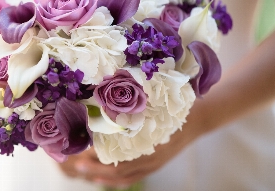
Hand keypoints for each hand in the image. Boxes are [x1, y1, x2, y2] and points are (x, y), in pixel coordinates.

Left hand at [58, 104, 204, 187]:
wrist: (199, 118)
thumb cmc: (175, 106)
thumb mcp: (156, 102)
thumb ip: (134, 103)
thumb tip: (106, 93)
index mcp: (149, 140)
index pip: (118, 151)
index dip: (98, 151)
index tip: (81, 145)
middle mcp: (150, 156)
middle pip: (118, 168)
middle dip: (94, 166)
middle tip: (75, 162)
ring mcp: (153, 163)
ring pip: (123, 176)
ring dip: (102, 175)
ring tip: (82, 170)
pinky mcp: (154, 165)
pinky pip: (133, 177)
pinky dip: (116, 180)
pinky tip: (100, 178)